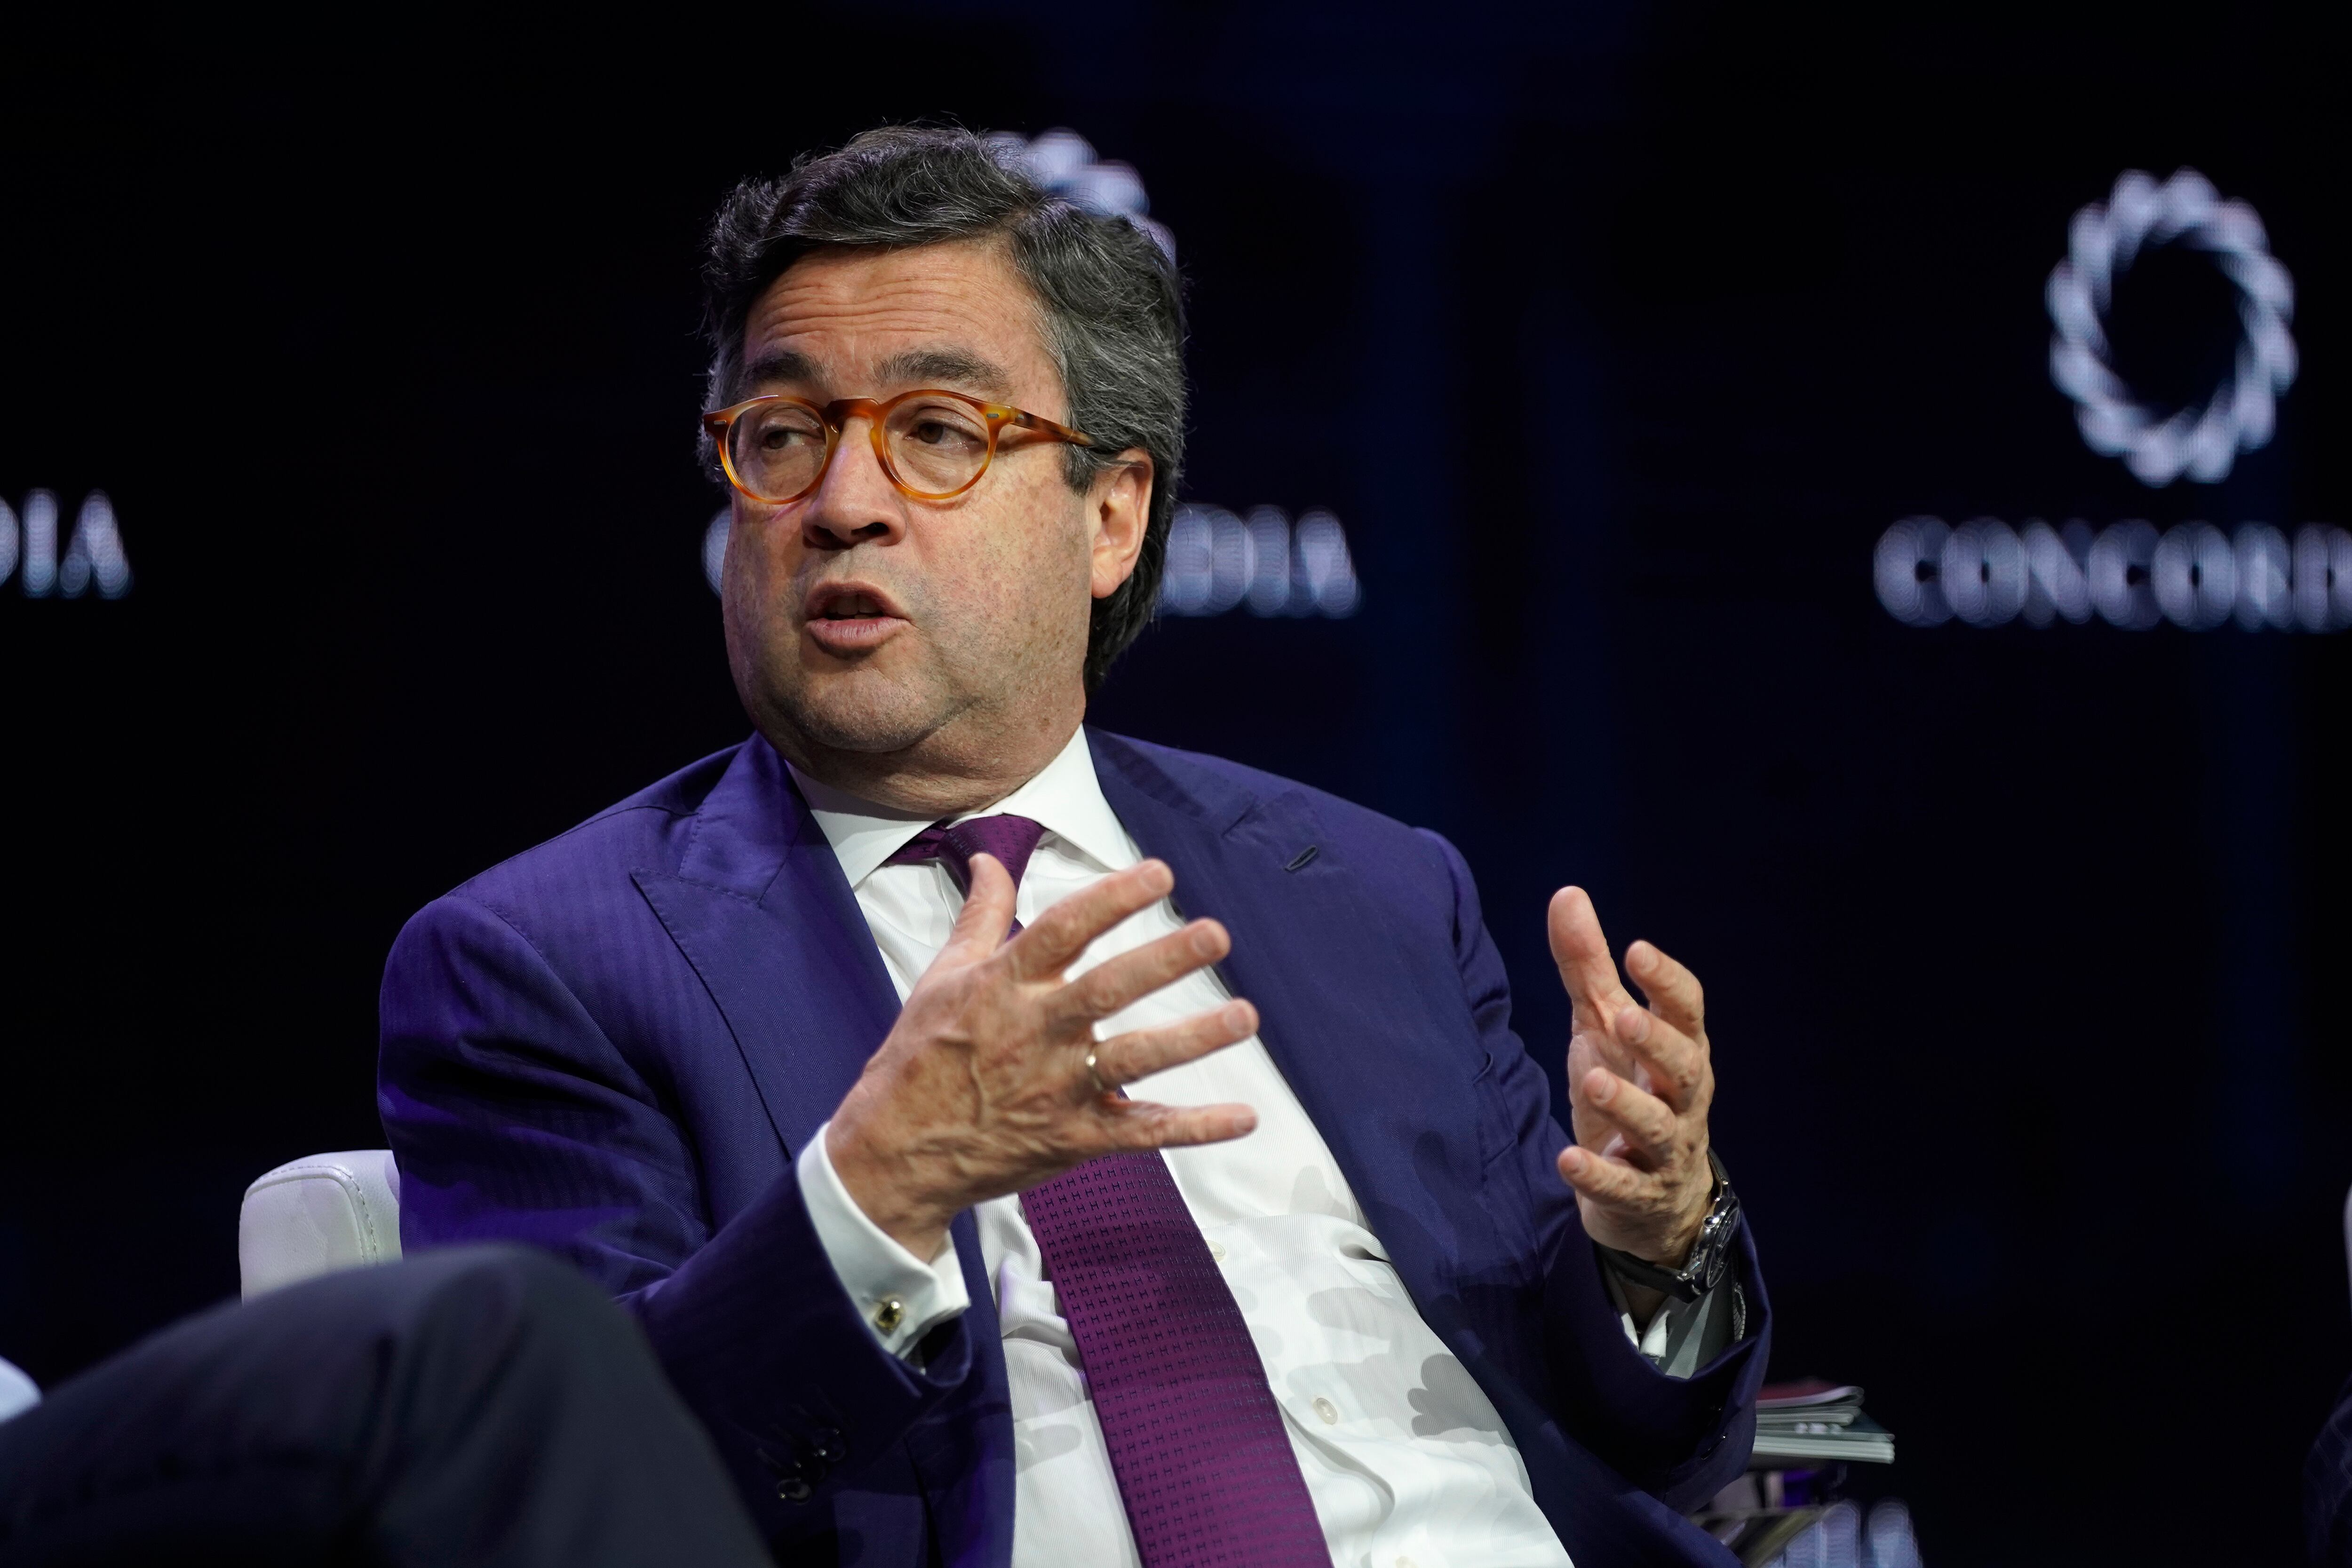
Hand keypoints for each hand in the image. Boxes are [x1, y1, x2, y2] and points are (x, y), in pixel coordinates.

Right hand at [826, 854, 1258, 1258]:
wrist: (894, 1153)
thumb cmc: (920, 1057)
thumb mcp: (942, 977)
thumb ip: (981, 916)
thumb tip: (992, 858)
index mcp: (1004, 987)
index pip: (1062, 930)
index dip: (1111, 899)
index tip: (1159, 873)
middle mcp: (1036, 1033)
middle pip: (1107, 989)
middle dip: (1163, 961)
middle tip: (1215, 934)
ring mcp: (1058, 1089)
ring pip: (1135, 1060)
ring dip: (1192, 1039)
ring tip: (1244, 1016)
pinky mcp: (1074, 1138)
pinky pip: (1141, 1133)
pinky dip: (1193, 1129)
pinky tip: (1243, 1118)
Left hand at [1548, 887, 1715, 1276]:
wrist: (1653, 1201)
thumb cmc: (1631, 1091)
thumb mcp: (1604, 1027)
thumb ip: (1588, 967)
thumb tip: (1567, 893)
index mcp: (1680, 1051)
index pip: (1689, 1012)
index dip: (1668, 982)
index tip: (1638, 950)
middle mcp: (1682, 1098)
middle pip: (1685, 1067)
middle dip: (1657, 1041)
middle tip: (1624, 1017)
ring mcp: (1665, 1150)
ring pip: (1658, 1127)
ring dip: (1627, 1105)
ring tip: (1593, 1082)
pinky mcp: (1640, 1195)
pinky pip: (1625, 1186)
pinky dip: (1598, 1176)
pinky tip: (1567, 1160)